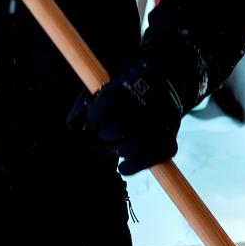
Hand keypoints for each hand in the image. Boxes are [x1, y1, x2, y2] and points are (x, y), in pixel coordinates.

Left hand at [69, 53, 185, 176]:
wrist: (166, 79)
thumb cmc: (129, 83)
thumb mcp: (108, 81)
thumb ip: (88, 101)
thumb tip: (71, 125)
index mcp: (138, 78)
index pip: (111, 102)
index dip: (96, 116)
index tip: (93, 121)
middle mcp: (154, 98)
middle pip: (123, 126)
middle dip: (106, 134)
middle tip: (103, 134)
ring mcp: (166, 120)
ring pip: (138, 143)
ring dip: (118, 149)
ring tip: (113, 145)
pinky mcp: (172, 136)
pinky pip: (156, 156)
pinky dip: (137, 165)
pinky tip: (124, 167)